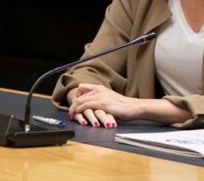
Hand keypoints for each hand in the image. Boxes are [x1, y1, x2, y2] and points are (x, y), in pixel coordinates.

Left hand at [67, 83, 189, 127]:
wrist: (134, 107)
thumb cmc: (124, 106)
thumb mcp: (110, 100)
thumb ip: (101, 100)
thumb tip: (93, 105)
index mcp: (100, 88)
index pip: (82, 88)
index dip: (76, 96)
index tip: (73, 104)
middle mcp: (98, 90)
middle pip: (79, 95)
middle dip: (72, 105)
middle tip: (69, 113)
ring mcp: (100, 96)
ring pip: (80, 101)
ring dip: (74, 109)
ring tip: (71, 116)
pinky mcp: (102, 103)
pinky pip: (86, 106)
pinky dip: (79, 111)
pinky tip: (77, 116)